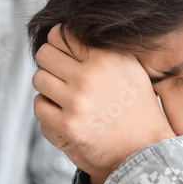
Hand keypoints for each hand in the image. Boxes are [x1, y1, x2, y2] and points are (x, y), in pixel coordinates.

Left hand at [33, 24, 175, 183]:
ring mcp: (77, 102)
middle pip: (45, 54)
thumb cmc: (137, 109)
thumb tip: (64, 33)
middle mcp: (90, 76)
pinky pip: (39, 106)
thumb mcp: (131, 69)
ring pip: (38, 79)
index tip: (65, 55)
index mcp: (107, 57)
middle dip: (50, 63)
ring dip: (48, 87)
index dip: (59, 43)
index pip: (61, 34)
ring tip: (65, 95)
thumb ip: (101, 49)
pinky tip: (64, 113)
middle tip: (62, 76)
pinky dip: (48, 109)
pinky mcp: (67, 126)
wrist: (144, 150)